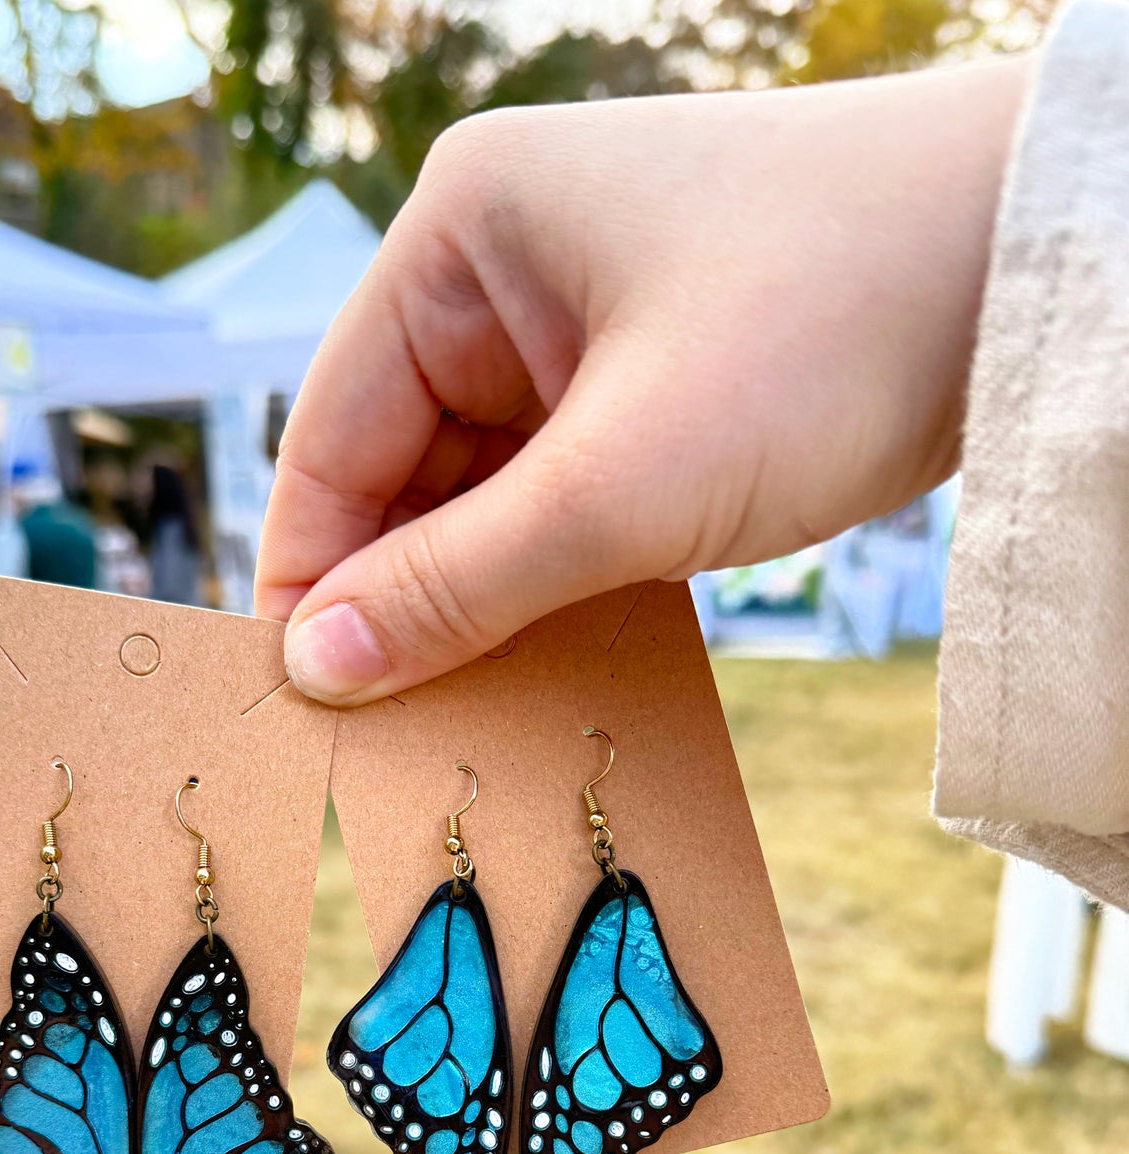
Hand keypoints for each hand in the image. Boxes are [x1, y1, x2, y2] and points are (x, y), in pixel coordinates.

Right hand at [256, 59, 1031, 703]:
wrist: (1036, 271)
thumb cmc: (830, 327)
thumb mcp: (623, 484)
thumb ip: (456, 586)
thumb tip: (316, 669)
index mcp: (462, 235)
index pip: (334, 431)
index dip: (311, 575)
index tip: (300, 700)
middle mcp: (509, 269)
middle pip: (407, 467)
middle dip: (406, 598)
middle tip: (392, 734)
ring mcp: (587, 323)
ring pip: (490, 491)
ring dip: (488, 599)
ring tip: (473, 716)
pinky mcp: (657, 378)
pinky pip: (567, 493)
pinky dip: (559, 574)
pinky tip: (553, 662)